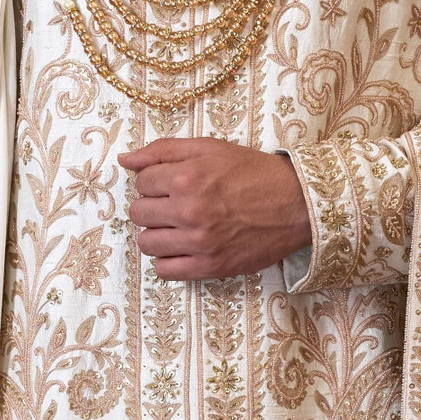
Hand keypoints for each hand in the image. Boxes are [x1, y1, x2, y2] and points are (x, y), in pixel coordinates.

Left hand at [121, 138, 311, 280]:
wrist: (295, 204)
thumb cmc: (252, 173)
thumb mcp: (209, 148)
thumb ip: (162, 150)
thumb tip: (124, 160)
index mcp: (187, 177)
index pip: (141, 183)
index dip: (154, 182)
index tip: (171, 184)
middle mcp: (190, 211)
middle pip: (139, 213)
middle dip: (152, 207)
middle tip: (174, 205)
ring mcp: (199, 242)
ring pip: (147, 243)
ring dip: (157, 234)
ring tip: (178, 226)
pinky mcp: (210, 267)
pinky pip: (164, 271)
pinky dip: (167, 260)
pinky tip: (182, 248)